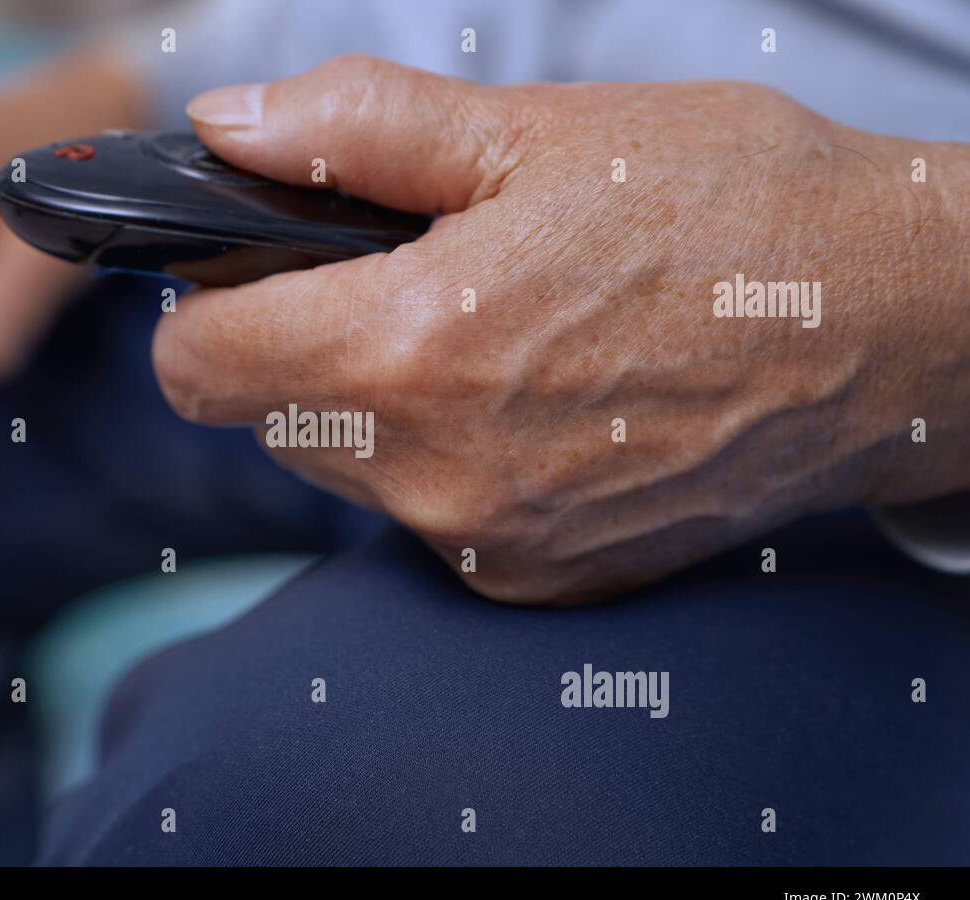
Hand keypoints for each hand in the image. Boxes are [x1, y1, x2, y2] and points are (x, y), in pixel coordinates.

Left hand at [157, 55, 969, 602]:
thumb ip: (353, 130)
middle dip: (305, 352)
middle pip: (270, 424)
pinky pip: (434, 520)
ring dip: (382, 408)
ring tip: (494, 338)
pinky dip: (453, 463)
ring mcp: (491, 543)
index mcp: (413, 352)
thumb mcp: (534, 135)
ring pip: (350, 474)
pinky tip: (542, 406)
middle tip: (409, 285)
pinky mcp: (540, 581)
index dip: (202, 313)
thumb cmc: (731, 212)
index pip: (198, 370)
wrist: (890, 327)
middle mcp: (438, 476)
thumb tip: (225, 129)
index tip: (248, 278)